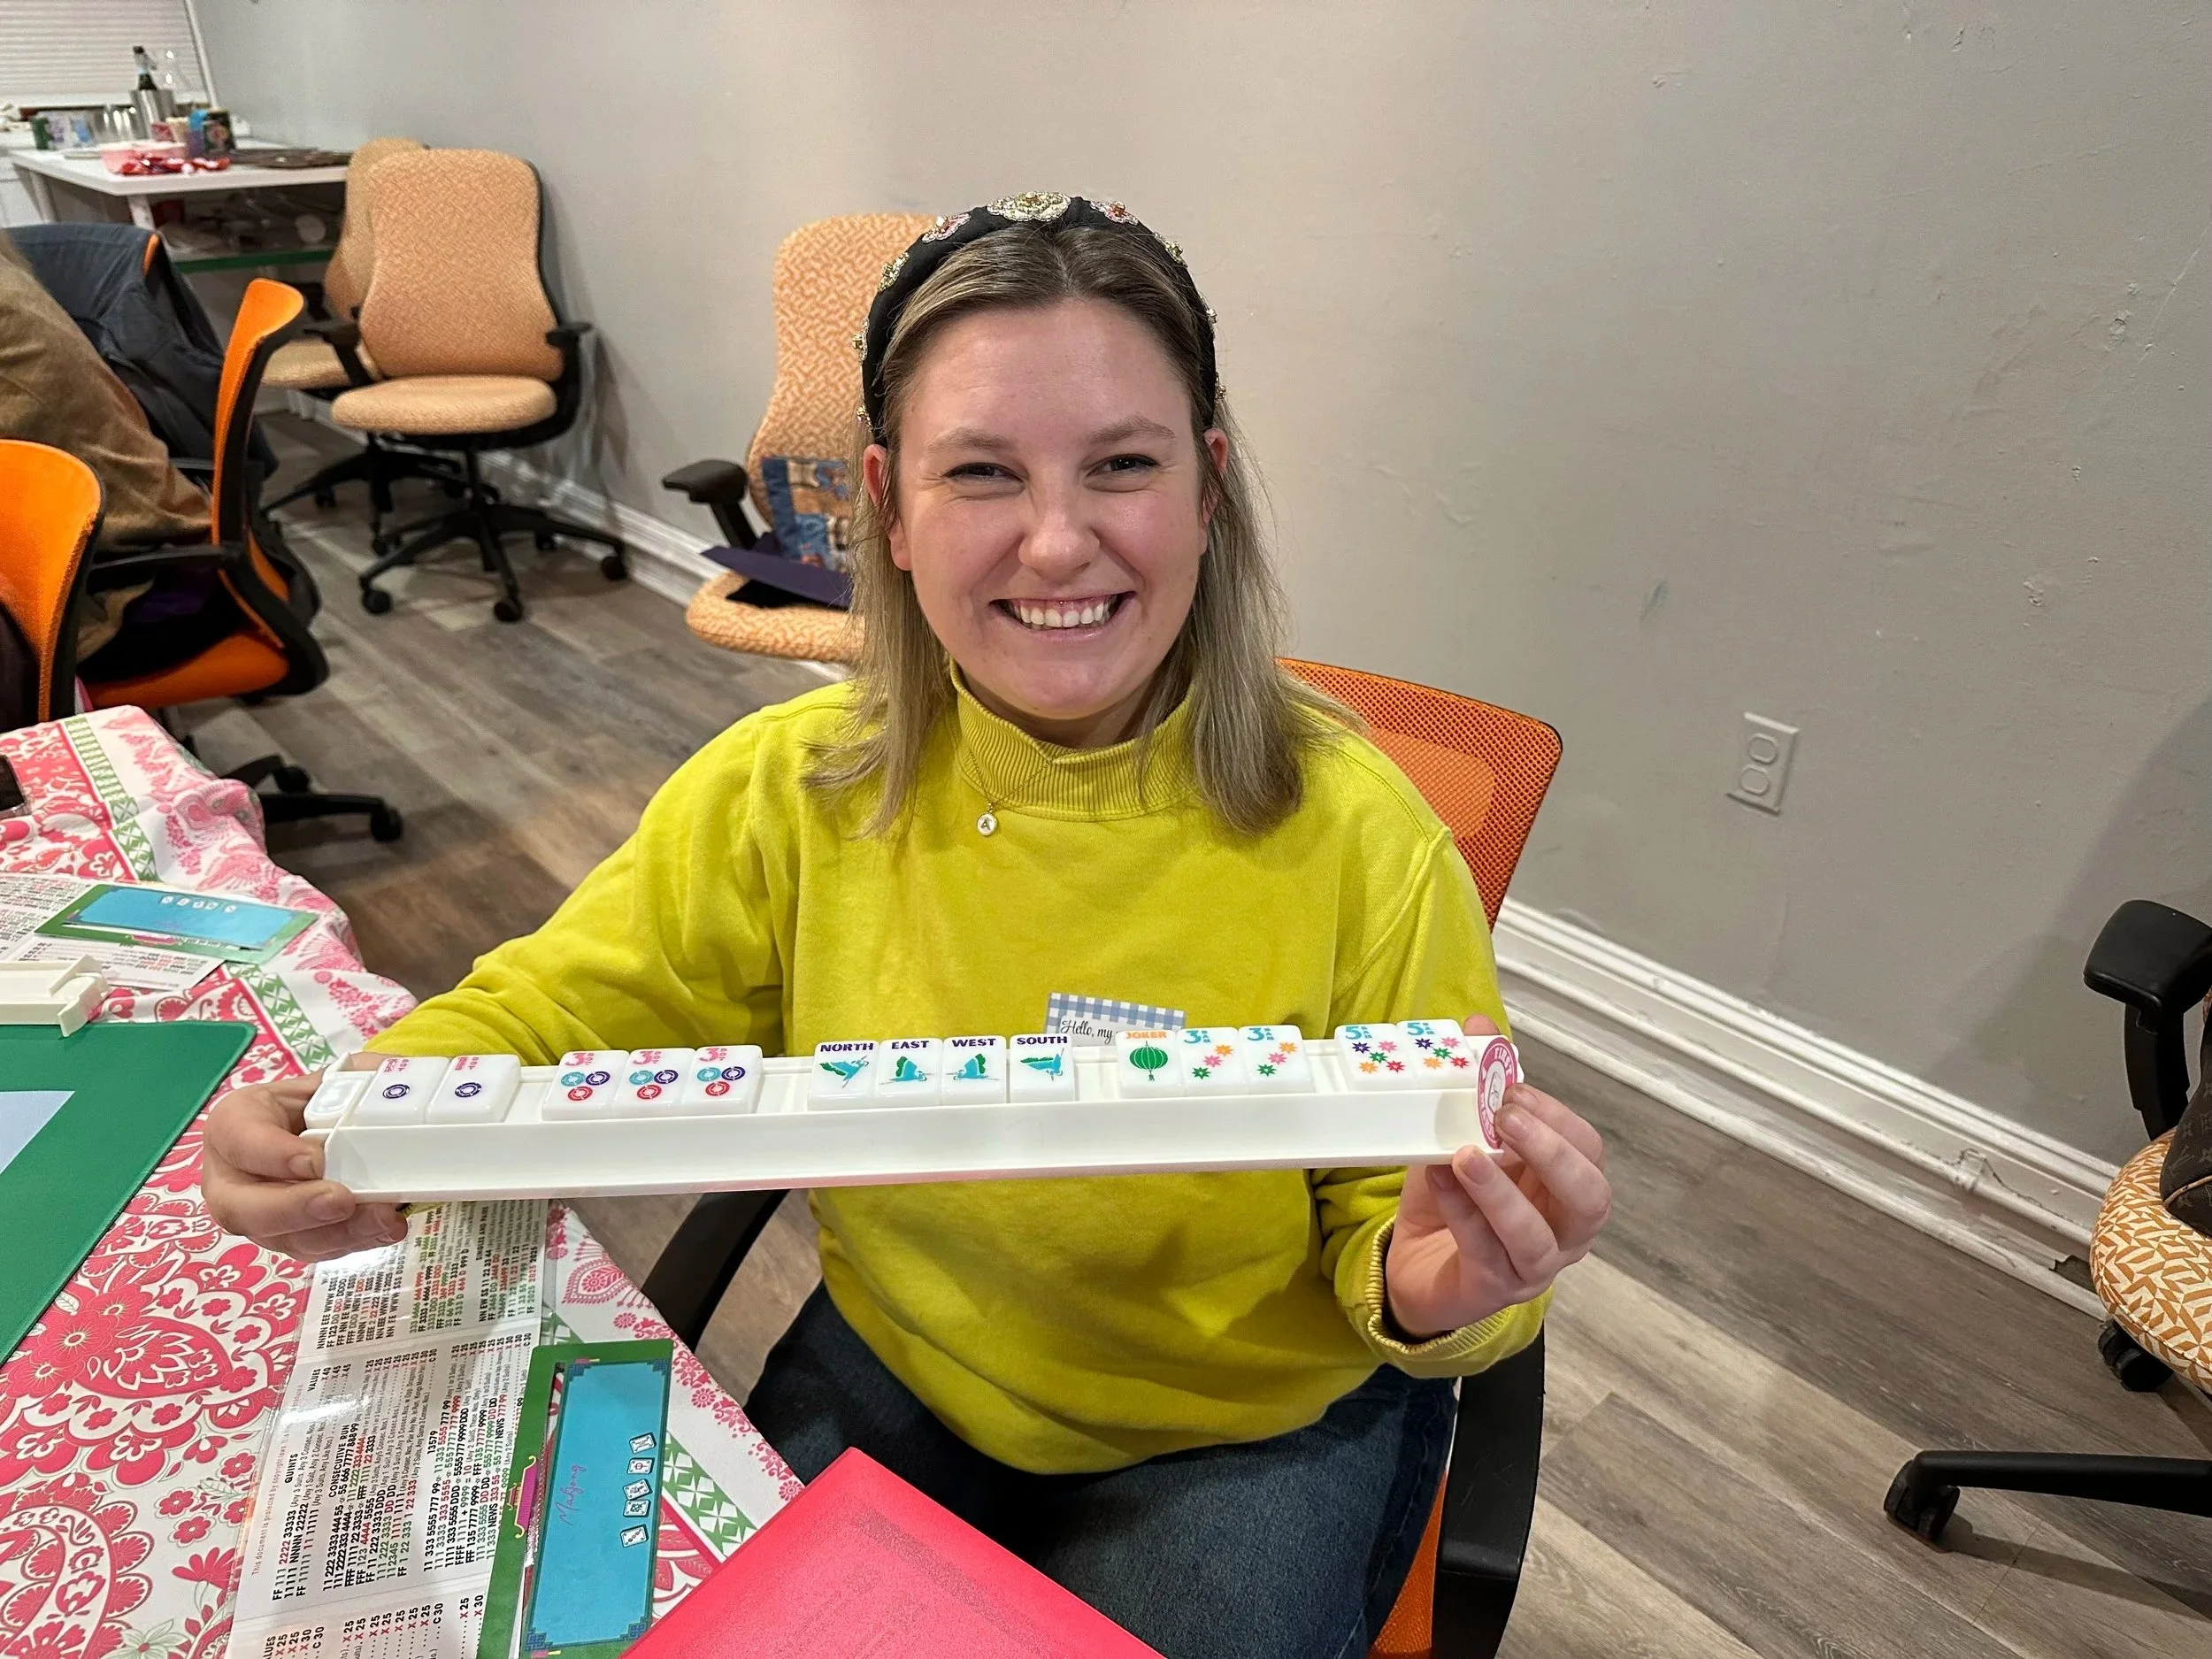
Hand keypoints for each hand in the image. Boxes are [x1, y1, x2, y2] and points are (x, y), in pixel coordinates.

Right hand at [200, 1068, 407, 1261]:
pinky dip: (350, 1243)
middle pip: (240, 1208)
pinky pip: (310, 1251)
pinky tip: (383, 1230)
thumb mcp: (340, 1076)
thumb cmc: (324, 1099)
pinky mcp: (286, 1238)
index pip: (239, 1139)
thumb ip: (363, 1077)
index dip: (272, 1155)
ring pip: (280, 1238)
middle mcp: (232, 1175)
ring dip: (334, 1234)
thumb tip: (400, 1081)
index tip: (316, 1160)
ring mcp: (256, 1214)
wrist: (328, 1129)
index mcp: (236, 1122)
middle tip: (342, 1201)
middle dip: (294, 1209)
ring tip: (382, 1218)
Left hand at [1383, 1015, 1610, 1339]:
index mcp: (1567, 1188)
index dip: (1555, 1117)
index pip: (1588, 1151)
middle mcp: (1564, 1232)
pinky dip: (1461, 1211)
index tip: (1511, 1088)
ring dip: (1501, 1192)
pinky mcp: (1492, 1290)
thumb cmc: (1455, 1200)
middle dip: (1553, 1154)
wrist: (1416, 1265)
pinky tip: (1438, 1178)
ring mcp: (1532, 1268)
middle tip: (1507, 1119)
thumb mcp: (1464, 1136)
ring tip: (1465, 1154)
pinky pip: (1483, 1252)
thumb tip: (1482, 1024)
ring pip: (1535, 1237)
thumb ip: (1479, 1088)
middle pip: (1590, 1198)